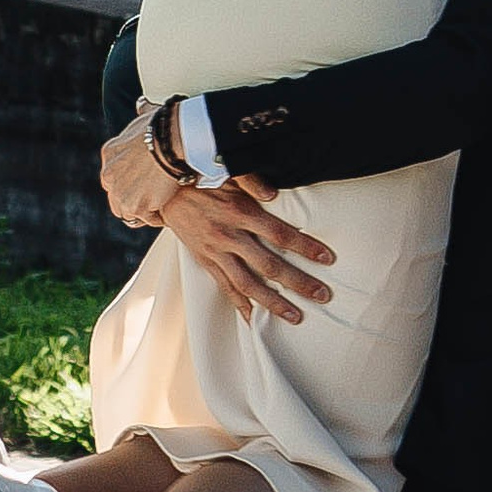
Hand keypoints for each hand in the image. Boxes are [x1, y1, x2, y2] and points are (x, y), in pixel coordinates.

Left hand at [99, 110, 179, 226]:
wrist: (173, 140)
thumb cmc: (164, 126)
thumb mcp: (146, 116)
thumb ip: (141, 112)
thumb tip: (141, 103)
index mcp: (109, 154)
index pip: (114, 175)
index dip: (131, 179)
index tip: (146, 179)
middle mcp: (109, 175)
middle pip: (117, 196)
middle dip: (133, 198)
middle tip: (154, 194)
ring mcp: (120, 192)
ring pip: (128, 211)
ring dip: (144, 209)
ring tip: (161, 203)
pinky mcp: (135, 206)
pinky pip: (146, 218)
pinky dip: (157, 216)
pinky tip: (168, 205)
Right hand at [161, 178, 335, 324]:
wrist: (164, 191)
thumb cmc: (203, 178)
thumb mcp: (229, 172)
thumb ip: (253, 181)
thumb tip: (274, 194)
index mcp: (240, 212)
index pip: (279, 234)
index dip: (305, 247)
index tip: (327, 258)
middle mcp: (228, 235)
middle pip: (269, 265)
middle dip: (297, 282)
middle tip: (322, 296)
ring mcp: (215, 252)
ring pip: (247, 284)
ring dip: (272, 303)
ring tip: (295, 317)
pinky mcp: (204, 261)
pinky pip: (224, 287)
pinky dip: (240, 305)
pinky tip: (254, 319)